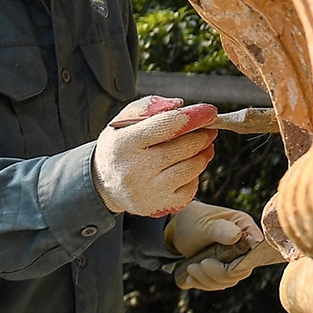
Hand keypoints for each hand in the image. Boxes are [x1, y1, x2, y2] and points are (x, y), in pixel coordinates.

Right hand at [91, 96, 217, 216]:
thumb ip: (150, 107)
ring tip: (204, 145)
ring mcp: (148, 191)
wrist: (103, 184)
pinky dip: (195, 175)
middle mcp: (135, 169)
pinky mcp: (158, 206)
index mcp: (125, 143)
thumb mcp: (124, 120)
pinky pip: (190, 189)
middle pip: (183, 148)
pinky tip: (190, 166)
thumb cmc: (120, 146)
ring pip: (191, 169)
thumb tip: (180, 105)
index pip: (167, 126)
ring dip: (203, 153)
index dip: (194, 117)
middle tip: (209, 128)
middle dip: (202, 135)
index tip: (210, 111)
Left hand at [165, 201, 262, 290]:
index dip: (245, 261)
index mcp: (245, 229)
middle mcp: (244, 246)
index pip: (256, 249)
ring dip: (206, 279)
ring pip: (228, 280)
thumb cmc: (194, 221)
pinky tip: (190, 276)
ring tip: (190, 268)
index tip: (222, 264)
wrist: (178, 229)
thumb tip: (237, 235)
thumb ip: (221, 230)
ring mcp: (234, 260)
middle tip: (196, 266)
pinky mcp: (223, 271)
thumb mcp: (205, 224)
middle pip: (241, 270)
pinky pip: (218, 284)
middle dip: (217, 273)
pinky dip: (203, 283)